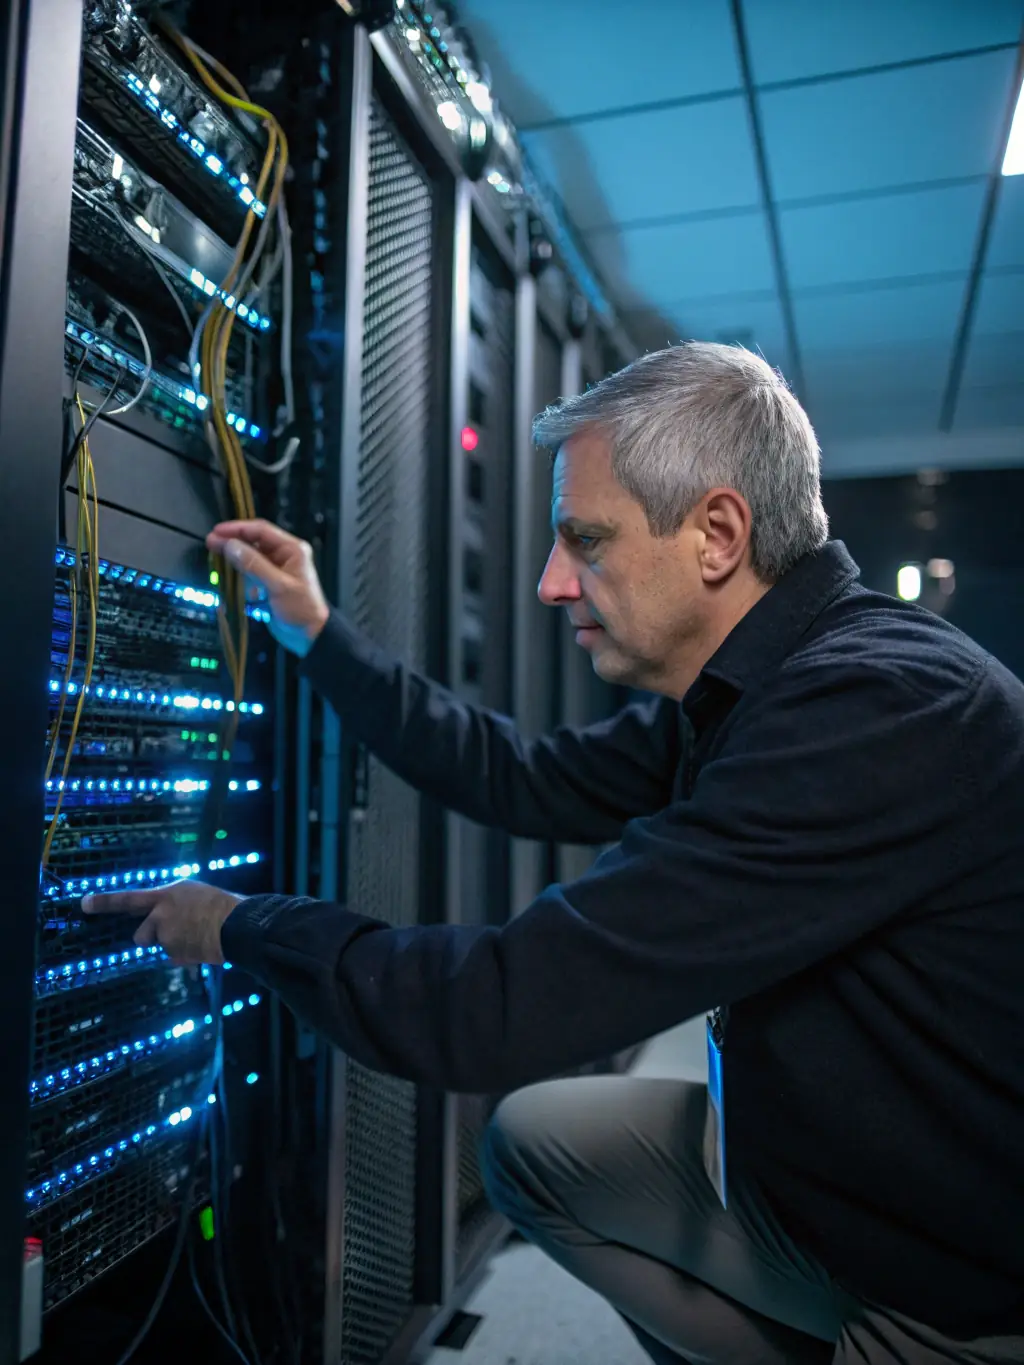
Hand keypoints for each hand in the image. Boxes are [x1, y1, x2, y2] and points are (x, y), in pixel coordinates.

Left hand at [81, 880, 242, 965]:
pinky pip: (177, 959)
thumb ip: (174, 903)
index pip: (128, 899)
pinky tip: (203, 947)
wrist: (237, 925)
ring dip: (175, 946)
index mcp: (165, 895)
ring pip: (163, 948)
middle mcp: (160, 915)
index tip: (83, 903)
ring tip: (198, 937)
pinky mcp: (176, 955)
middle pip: (142, 934)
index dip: (104, 902)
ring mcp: (167, 937)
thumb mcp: (194, 893)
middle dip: (153, 937)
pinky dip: (187, 956)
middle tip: (175, 932)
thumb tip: (165, 914)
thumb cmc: (221, 904)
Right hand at [206, 518, 329, 657]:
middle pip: (253, 542)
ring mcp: (275, 569)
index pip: (261, 530)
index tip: (217, 532)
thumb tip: (230, 546)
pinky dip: (239, 573)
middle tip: (210, 543)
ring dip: (234, 558)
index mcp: (292, 549)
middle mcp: (283, 555)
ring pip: (249, 556)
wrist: (309, 636)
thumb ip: (254, 565)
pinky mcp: (267, 582)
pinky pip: (249, 572)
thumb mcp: (278, 585)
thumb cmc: (300, 609)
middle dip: (232, 542)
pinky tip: (228, 575)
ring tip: (216, 558)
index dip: (238, 528)